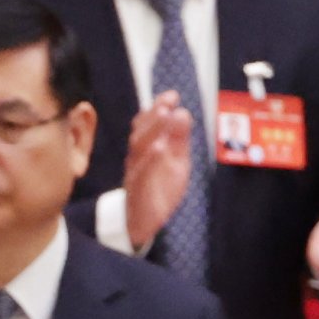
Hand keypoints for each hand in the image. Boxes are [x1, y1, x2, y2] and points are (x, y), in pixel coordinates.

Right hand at [120, 91, 195, 248]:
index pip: (148, 124)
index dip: (158, 108)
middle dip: (155, 113)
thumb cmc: (159, 188)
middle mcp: (138, 157)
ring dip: (152, 129)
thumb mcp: (177, 160)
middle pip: (142, 131)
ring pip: (139, 147)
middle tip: (167, 101)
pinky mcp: (138, 190)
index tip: (171, 95)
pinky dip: (150, 159)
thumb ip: (179, 138)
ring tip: (164, 114)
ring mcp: (135, 172)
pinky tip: (159, 148)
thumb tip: (182, 113)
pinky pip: (141, 173)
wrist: (144, 222)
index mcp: (147, 147)